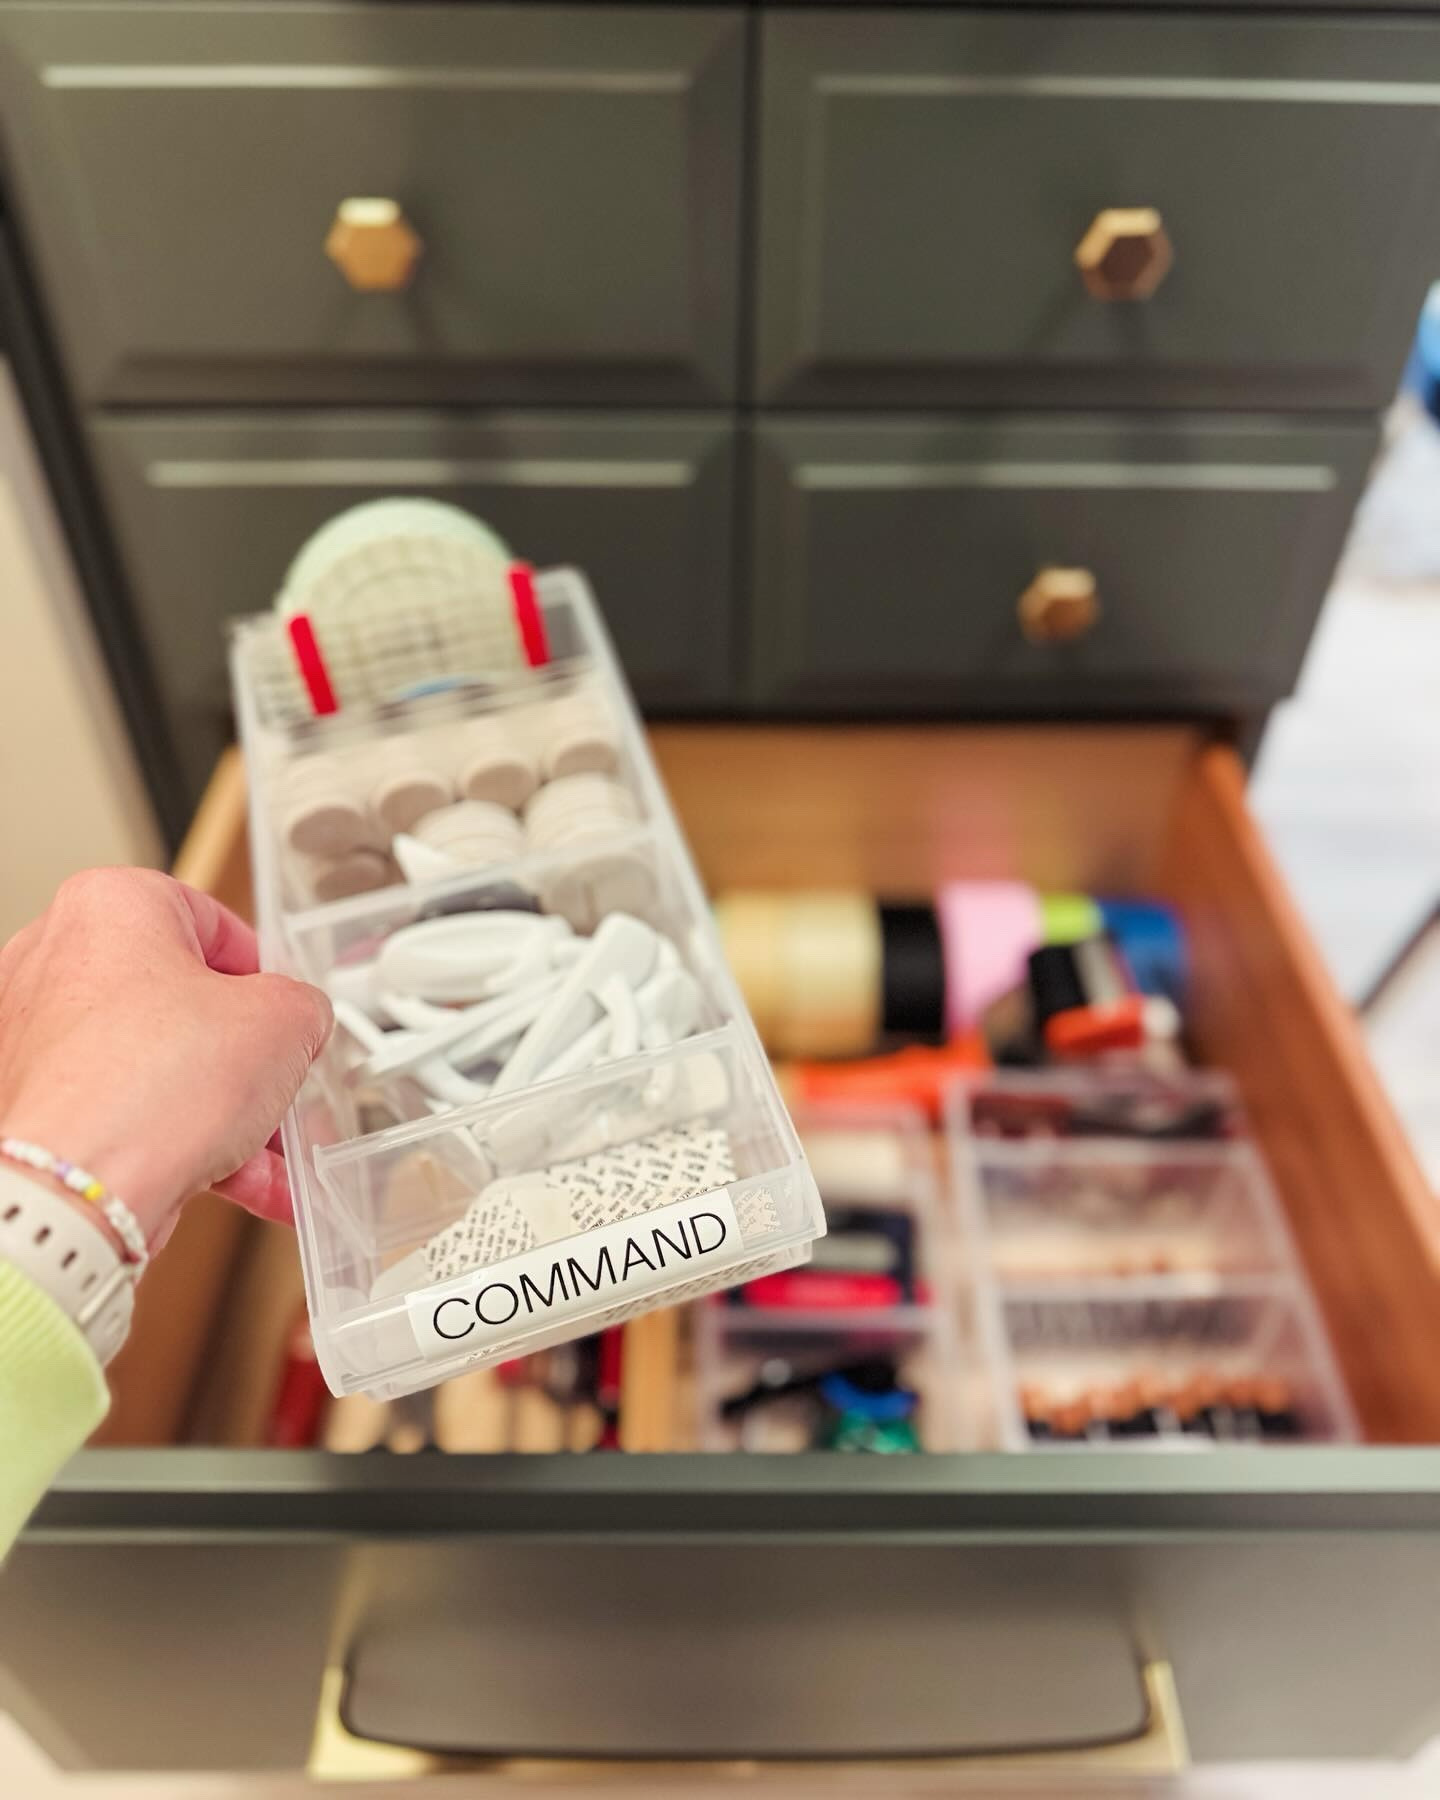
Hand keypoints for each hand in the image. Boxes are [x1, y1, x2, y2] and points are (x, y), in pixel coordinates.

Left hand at [0, 868, 332, 1249]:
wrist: (74, 1194)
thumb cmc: (147, 1090)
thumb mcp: (283, 1023)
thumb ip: (304, 1006)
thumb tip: (298, 1020)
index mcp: (110, 905)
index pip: (214, 923)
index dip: (267, 974)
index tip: (288, 1009)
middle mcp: (58, 960)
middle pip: (184, 1002)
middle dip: (244, 1055)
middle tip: (280, 1082)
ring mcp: (37, 1036)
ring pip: (159, 1066)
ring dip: (223, 1110)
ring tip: (271, 1153)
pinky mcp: (38, 1104)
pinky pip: (129, 1113)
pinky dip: (181, 1141)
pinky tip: (240, 1180)